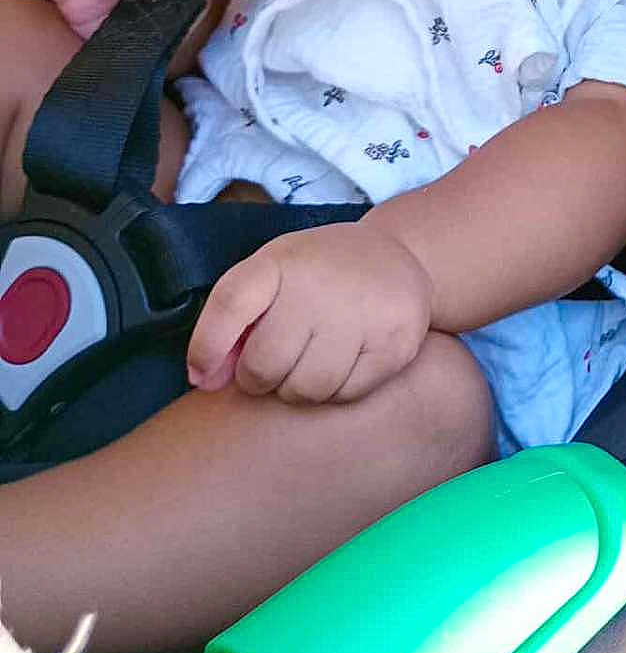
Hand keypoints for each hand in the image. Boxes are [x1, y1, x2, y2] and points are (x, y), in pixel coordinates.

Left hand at [187, 222, 434, 404]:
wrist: (396, 257)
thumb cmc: (316, 274)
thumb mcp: (270, 276)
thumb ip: (232, 323)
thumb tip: (205, 382)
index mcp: (282, 260)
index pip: (230, 303)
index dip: (207, 347)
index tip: (202, 374)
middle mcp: (324, 282)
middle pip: (264, 364)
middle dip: (259, 378)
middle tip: (273, 365)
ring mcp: (365, 312)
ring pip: (306, 389)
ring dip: (298, 389)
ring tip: (308, 363)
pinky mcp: (397, 343)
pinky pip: (347, 395)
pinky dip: (337, 391)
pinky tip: (343, 363)